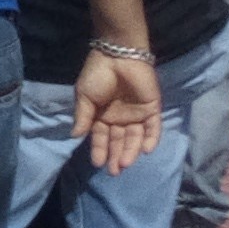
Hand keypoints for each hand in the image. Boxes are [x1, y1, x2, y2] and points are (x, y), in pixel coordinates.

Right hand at [70, 51, 164, 175]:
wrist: (118, 56)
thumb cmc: (97, 75)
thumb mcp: (84, 96)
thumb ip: (83, 117)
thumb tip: (76, 136)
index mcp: (101, 116)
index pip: (101, 137)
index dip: (99, 150)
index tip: (97, 163)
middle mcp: (119, 118)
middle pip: (119, 141)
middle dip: (116, 156)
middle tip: (114, 171)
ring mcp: (136, 114)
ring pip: (135, 137)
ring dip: (131, 151)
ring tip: (126, 163)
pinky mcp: (151, 109)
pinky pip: (153, 127)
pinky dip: (151, 139)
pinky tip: (145, 150)